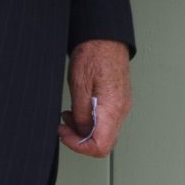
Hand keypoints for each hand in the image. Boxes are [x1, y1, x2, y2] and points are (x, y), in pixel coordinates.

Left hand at [60, 39, 132, 159]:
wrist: (105, 37)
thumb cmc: (94, 54)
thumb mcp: (79, 85)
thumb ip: (80, 114)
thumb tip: (82, 132)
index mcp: (112, 108)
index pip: (101, 146)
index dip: (80, 147)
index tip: (65, 135)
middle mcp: (121, 110)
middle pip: (103, 142)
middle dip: (80, 139)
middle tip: (63, 127)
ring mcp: (121, 106)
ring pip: (104, 132)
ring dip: (83, 130)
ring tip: (67, 116)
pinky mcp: (118, 100)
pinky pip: (106, 121)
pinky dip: (90, 120)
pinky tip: (78, 109)